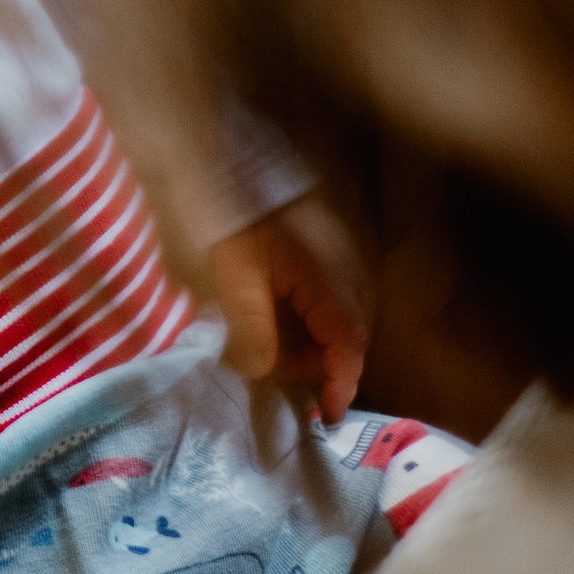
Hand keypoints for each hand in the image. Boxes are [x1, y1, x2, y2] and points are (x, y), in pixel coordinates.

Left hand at [210, 190, 372, 422]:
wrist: (224, 158)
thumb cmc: (230, 214)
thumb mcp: (232, 272)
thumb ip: (251, 326)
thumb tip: (263, 371)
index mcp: (332, 277)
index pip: (349, 345)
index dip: (340, 384)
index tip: (325, 415)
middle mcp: (348, 268)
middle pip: (347, 334)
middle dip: (317, 363)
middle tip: (276, 373)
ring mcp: (339, 256)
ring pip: (336, 316)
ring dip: (309, 340)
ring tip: (266, 347)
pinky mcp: (322, 247)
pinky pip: (324, 295)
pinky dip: (304, 317)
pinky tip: (271, 316)